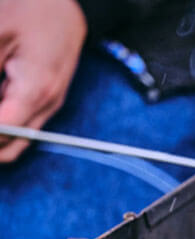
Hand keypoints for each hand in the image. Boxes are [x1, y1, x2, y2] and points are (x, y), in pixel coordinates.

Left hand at [0, 0, 86, 162]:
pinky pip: (20, 123)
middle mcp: (47, 105)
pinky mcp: (45, 98)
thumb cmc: (32, 8)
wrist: (66, 3)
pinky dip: (2, 123)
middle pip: (9, 146)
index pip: (3, 130)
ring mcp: (49, 104)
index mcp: (37, 90)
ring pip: (14, 139)